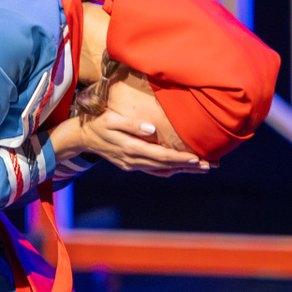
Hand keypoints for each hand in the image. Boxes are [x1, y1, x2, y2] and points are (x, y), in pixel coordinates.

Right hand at [49, 112, 211, 176]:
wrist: (81, 137)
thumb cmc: (97, 123)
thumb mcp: (111, 119)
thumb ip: (131, 124)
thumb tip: (151, 130)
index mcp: (131, 149)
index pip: (161, 156)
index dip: (180, 158)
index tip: (197, 158)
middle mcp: (134, 161)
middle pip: (167, 166)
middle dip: (190, 166)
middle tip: (211, 165)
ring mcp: (133, 165)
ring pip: (163, 170)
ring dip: (183, 170)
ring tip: (204, 167)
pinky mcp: (132, 165)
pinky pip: (155, 171)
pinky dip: (170, 171)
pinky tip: (181, 169)